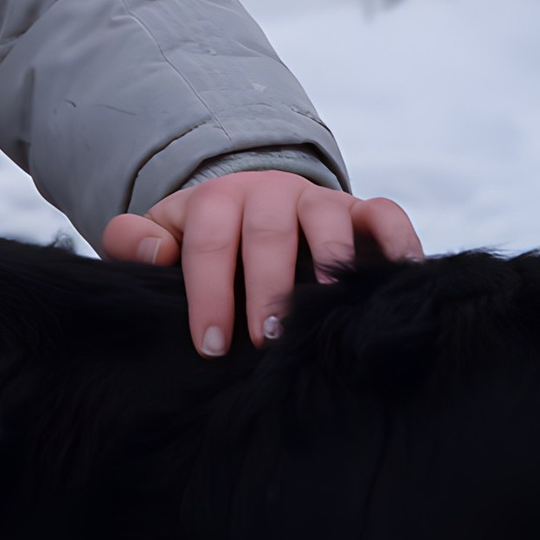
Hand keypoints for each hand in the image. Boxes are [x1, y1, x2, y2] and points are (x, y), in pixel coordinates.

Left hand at [99, 170, 423, 357]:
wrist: (251, 209)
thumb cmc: (203, 244)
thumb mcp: (162, 236)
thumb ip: (135, 242)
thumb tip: (158, 254)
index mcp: (216, 201)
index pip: (208, 244)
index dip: (208, 294)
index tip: (211, 345)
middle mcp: (269, 194)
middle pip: (268, 234)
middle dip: (267, 289)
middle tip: (267, 340)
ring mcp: (318, 201)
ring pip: (326, 219)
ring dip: (328, 263)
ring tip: (327, 309)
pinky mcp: (361, 212)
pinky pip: (385, 214)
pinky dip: (397, 239)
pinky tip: (403, 274)